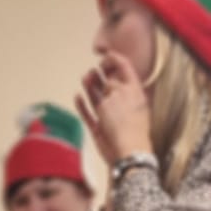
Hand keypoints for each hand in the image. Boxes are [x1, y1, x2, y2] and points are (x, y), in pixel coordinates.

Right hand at [76, 51, 153, 165]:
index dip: (115, 61)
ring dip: (90, 87)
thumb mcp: (119, 96)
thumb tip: (106, 83)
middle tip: (94, 71)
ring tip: (85, 78)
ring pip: (97, 98)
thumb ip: (112, 85)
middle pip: (109, 84)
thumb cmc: (127, 125)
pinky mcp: (99, 129)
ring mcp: (110, 117)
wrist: (126, 154)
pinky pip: (89, 115)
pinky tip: (78, 96)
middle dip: (101, 75)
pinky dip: (82, 106)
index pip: (125, 70)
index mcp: (133, 92)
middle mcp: (122, 103)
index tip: (105, 56)